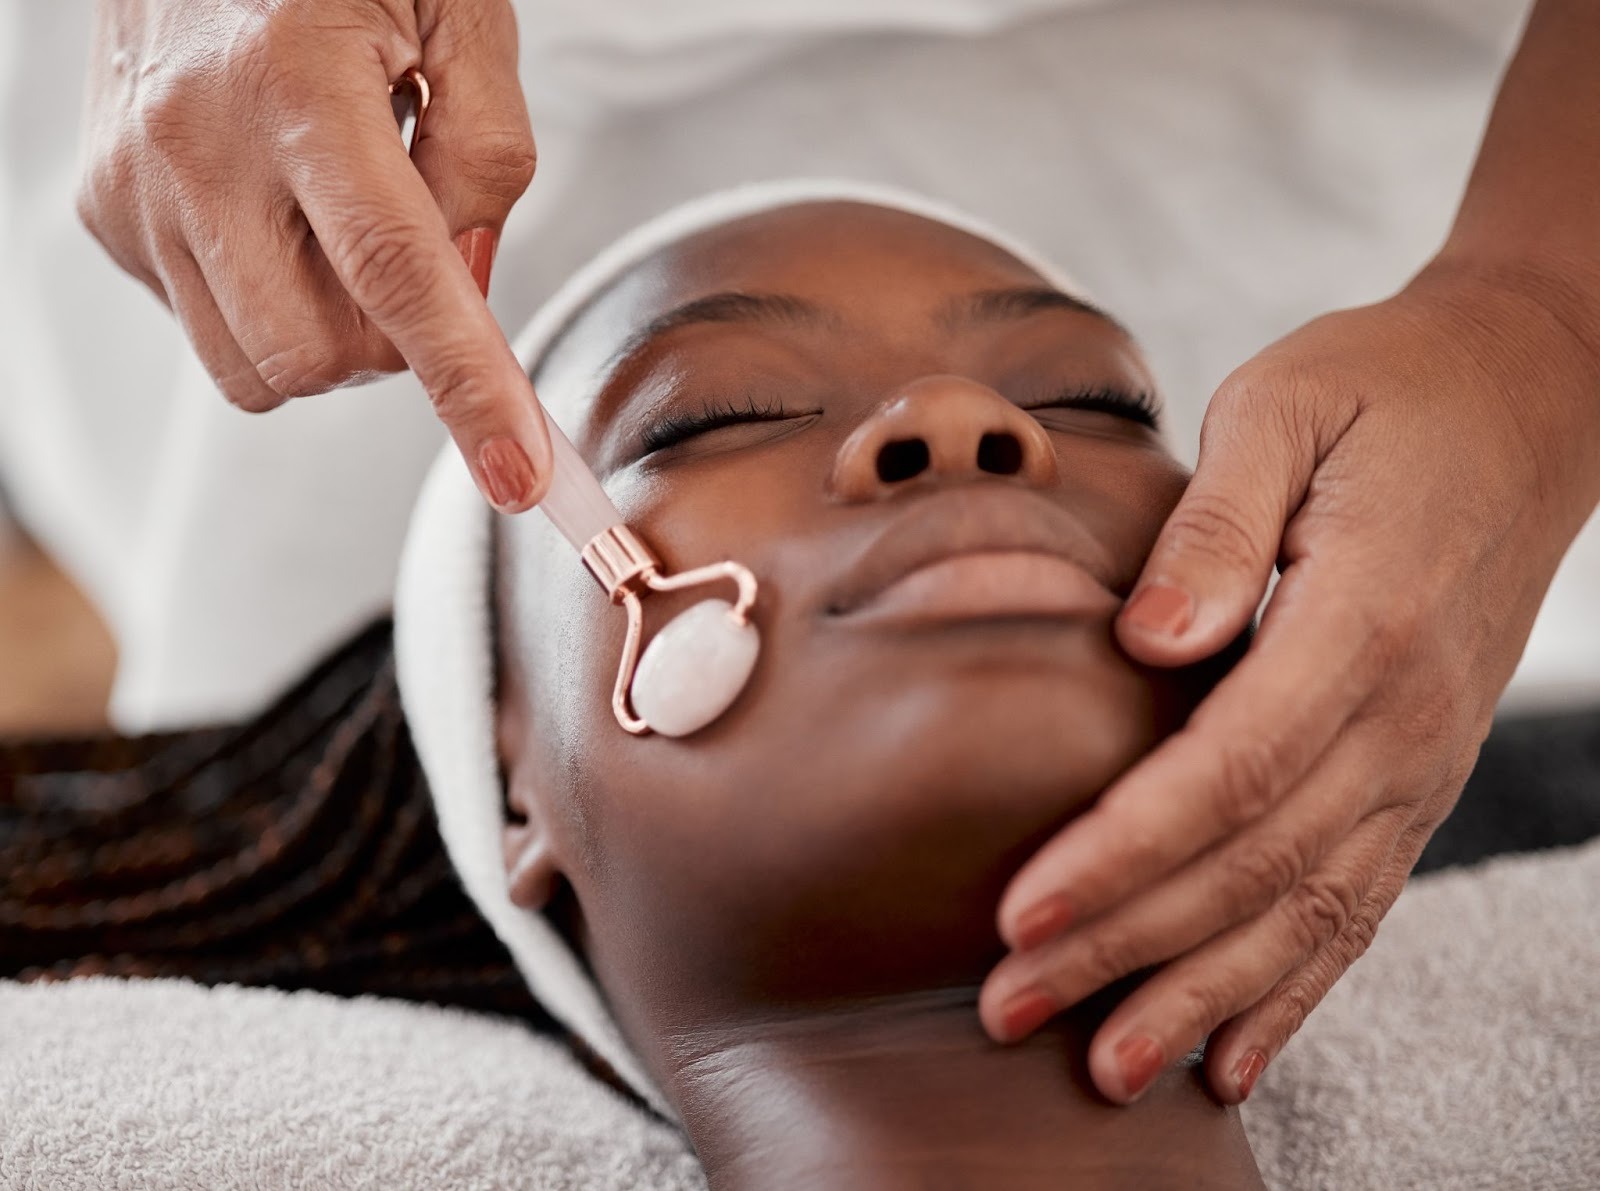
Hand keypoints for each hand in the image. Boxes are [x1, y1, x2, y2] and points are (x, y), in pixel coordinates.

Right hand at [78, 0, 549, 511]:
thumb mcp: (461, 18)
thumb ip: (488, 160)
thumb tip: (470, 291)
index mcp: (296, 83)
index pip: (395, 274)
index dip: (466, 385)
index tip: (518, 476)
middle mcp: (196, 143)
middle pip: (316, 354)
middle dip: (391, 347)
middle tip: (414, 259)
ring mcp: (135, 187)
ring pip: (256, 369)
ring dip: (327, 335)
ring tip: (337, 227)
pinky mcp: (106, 215)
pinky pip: (208, 329)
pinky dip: (267, 305)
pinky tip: (276, 214)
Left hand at [979, 257, 1599, 1103]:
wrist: (1526, 405)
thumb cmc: (1383, 392)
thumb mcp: (1286, 405)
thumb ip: (1217, 521)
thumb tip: (1148, 640)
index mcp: (1364, 620)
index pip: (1231, 768)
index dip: (1124, 851)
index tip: (1023, 910)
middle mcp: (1405, 716)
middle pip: (1253, 864)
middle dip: (1125, 947)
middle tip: (1007, 1006)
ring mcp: (1421, 760)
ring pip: (1305, 912)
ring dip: (1199, 998)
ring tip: (1103, 1066)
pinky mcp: (1416, 777)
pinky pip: (1356, 906)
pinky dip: (1292, 990)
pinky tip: (1229, 1057)